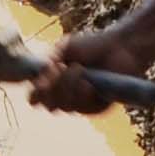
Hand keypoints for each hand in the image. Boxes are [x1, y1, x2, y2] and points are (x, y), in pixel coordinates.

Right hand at [26, 28, 147, 113]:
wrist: (119, 47)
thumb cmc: (91, 46)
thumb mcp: (64, 50)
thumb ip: (48, 65)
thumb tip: (36, 84)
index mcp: (53, 83)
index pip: (36, 99)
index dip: (36, 93)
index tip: (43, 78)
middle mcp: (65, 96)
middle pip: (48, 104)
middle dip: (53, 86)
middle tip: (61, 67)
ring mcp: (81, 104)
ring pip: (64, 107)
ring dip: (68, 87)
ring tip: (79, 69)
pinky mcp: (97, 108)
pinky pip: (83, 109)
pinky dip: (82, 95)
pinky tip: (88, 84)